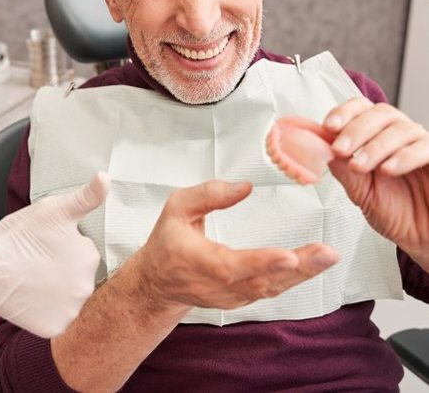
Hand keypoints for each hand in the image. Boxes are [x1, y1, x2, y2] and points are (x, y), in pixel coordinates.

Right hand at [0, 172, 109, 337]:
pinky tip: (33, 298)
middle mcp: (87, 287)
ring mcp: (71, 310)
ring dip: (59, 290)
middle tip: (39, 262)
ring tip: (35, 279)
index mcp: (90, 257)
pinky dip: (48, 311)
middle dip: (65, 269)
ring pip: (70, 297)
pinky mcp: (54, 328)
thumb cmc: (18, 236)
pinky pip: (58, 319)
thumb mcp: (56, 208)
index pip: (85, 252)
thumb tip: (106, 177)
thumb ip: (87, 196)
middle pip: (80, 276)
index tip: (47, 245)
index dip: (66, 247)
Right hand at [136, 180, 338, 310]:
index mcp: (197, 261)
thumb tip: (244, 187)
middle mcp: (217, 285)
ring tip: (328, 256)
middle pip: (261, 281)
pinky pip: (270, 289)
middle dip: (298, 268)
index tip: (288, 256)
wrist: (159, 282)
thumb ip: (208, 194)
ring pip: (270, 288)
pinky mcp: (241, 298)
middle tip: (326, 253)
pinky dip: (294, 278)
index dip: (260, 262)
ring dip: (303, 274)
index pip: (230, 265)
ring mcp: (230, 296)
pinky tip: (313, 264)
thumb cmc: (167, 242)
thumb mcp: (177, 208)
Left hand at [324, 97, 428, 268]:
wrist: (422, 236)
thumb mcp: (360, 190)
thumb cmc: (394, 211)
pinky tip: (388, 169)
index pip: (361, 109)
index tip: (328, 126)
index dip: (344, 113)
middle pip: (379, 114)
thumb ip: (343, 168)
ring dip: (375, 146)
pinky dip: (404, 156)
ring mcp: (422, 144)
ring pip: (401, 129)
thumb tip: (319, 146)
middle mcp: (400, 135)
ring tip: (359, 166)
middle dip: (355, 130)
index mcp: (376, 136)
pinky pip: (426, 148)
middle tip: (340, 149)